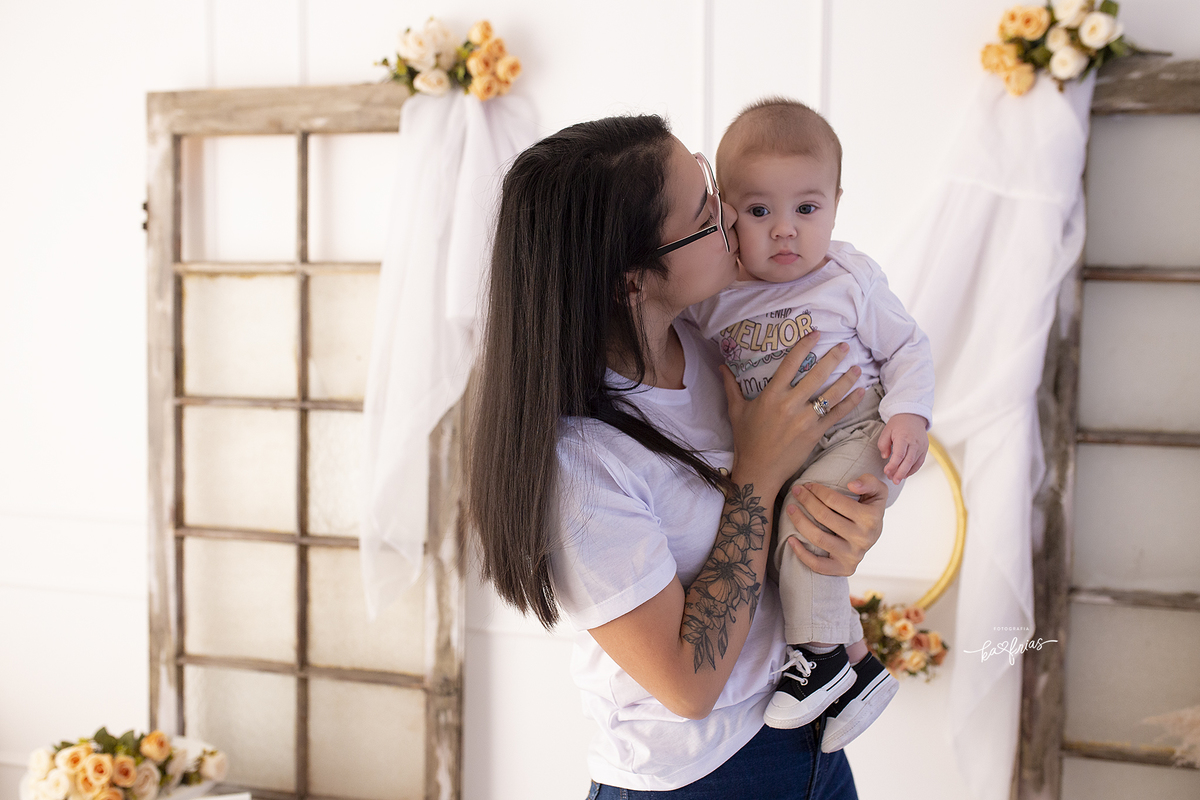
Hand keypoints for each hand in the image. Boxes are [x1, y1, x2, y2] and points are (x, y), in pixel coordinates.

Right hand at [720, 332, 866, 490]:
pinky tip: (860, 392)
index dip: (804, 346)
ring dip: (847, 379)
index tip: (816, 334)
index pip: (790, 364)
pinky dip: (850, 403)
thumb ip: (731, 387)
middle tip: (845, 346)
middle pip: (817, 375)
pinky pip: (836, 415)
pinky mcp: (815, 433)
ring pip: (831, 394)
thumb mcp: (736, 411)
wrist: (759, 470)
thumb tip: (722, 367)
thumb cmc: (746, 440)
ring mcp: (805, 419)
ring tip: (857, 368)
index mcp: (771, 395)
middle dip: (833, 358)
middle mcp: (790, 404)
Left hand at [783, 475, 886, 576]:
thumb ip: (869, 482)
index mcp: (871, 518)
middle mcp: (863, 538)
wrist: (874, 534)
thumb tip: (852, 485)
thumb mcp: (878, 491)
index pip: (834, 501)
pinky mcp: (844, 569)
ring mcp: (853, 556)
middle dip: (806, 500)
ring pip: (818, 538)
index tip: (807, 485)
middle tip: (795, 491)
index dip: (817, 490)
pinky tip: (790, 540)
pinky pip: (818, 565)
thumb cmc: (870, 508)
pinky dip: (802, 553)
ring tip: (790, 508)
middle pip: (824, 517)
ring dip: (799, 521)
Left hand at [878, 413, 928, 483]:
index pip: (899, 454)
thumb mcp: (886, 430)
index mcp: (904, 437)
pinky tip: (904, 474)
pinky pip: (919, 462)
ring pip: (915, 463)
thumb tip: (885, 457)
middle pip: (908, 461)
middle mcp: (915, 443)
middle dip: (900, 473)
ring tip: (896, 479)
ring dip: (905, 473)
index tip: (886, 472)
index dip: (893, 465)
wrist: (913, 416)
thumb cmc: (897, 424)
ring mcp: (922, 446)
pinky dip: (912, 470)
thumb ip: (883, 444)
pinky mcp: (925, 449)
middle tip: (893, 481)